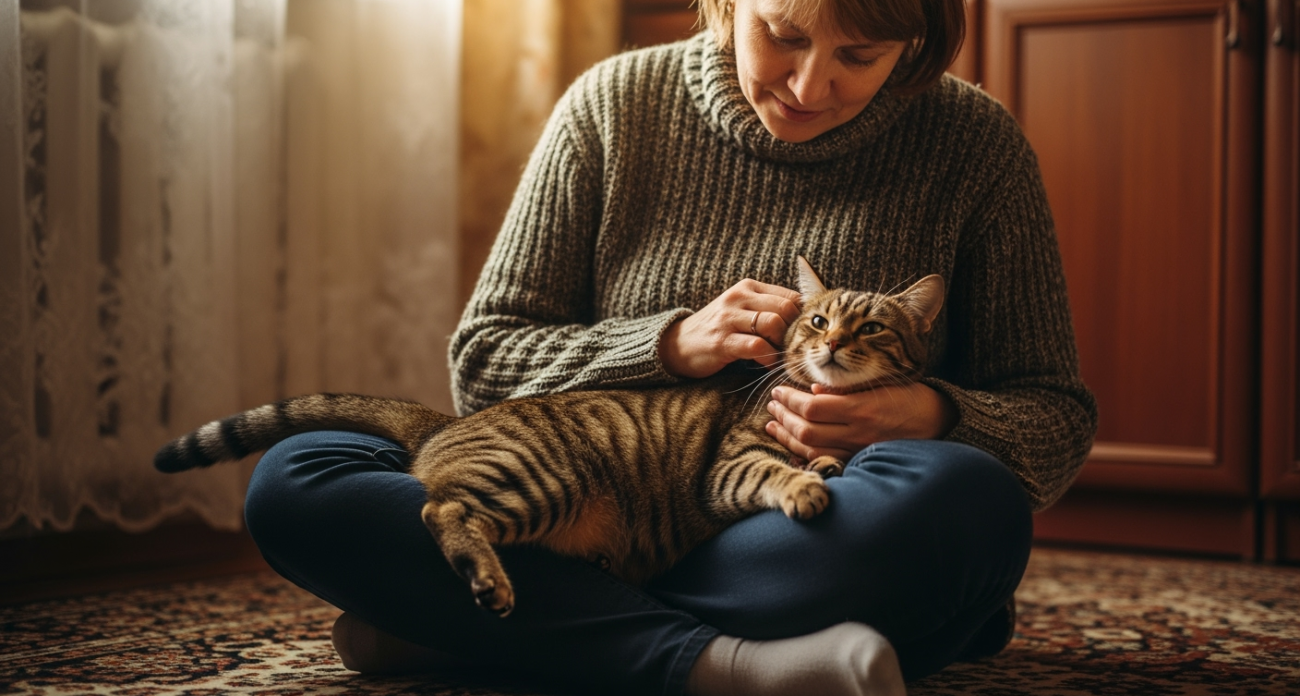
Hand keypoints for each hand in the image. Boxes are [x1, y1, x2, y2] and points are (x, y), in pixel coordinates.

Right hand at [659, 279, 801, 378]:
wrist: (677, 344)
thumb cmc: (717, 330)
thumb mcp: (741, 310)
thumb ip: (767, 309)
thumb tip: (804, 321)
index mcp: (748, 287)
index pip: (790, 295)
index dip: (802, 317)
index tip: (802, 334)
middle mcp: (738, 297)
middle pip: (785, 308)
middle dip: (794, 332)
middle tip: (791, 347)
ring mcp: (728, 318)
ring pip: (772, 324)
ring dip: (781, 345)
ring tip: (779, 356)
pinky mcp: (722, 341)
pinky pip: (757, 346)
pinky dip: (768, 358)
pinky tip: (766, 364)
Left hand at [765, 382, 957, 460]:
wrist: (939, 423)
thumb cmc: (909, 396)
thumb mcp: (881, 382)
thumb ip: (846, 387)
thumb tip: (812, 389)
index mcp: (861, 409)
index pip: (812, 407)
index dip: (789, 399)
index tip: (778, 390)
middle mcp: (857, 434)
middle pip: (806, 430)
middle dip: (783, 416)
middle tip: (772, 404)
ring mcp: (858, 451)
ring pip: (810, 451)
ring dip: (786, 437)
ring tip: (773, 423)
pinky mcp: (860, 462)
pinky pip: (824, 463)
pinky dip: (803, 456)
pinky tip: (791, 447)